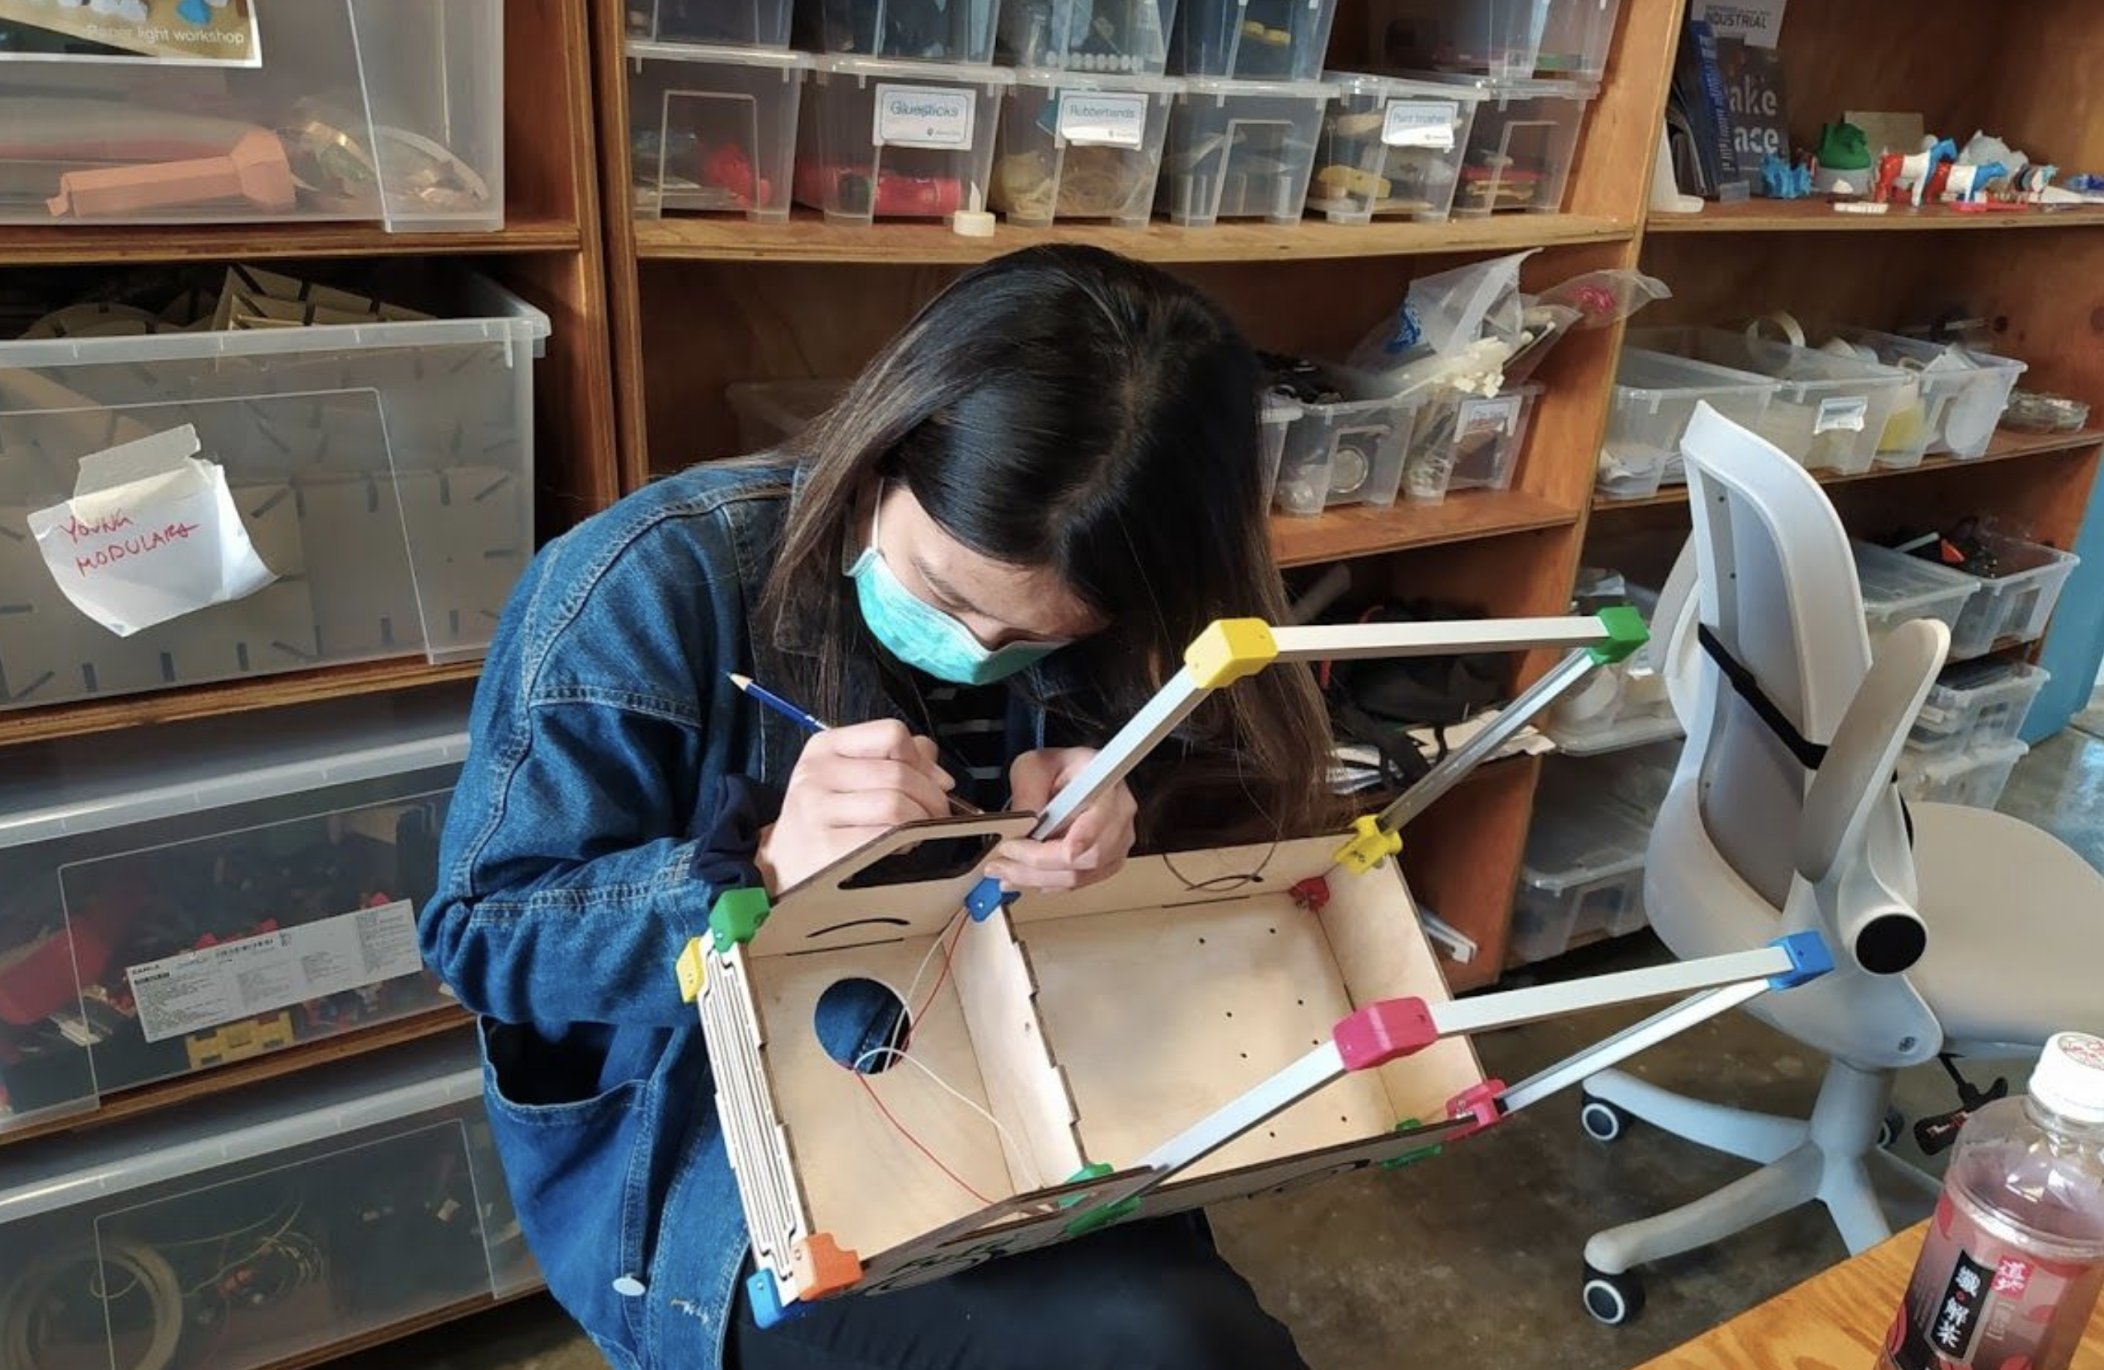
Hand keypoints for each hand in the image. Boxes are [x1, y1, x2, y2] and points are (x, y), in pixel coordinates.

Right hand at [755, 720, 953, 893]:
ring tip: (911, 832)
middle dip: (931, 797)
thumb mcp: (850, 777)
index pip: (891, 734)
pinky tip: (896, 848)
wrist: (787, 865)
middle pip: (899, 772)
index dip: (921, 759)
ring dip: (918, 822)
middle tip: (934, 815)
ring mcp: (817, 808)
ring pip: (895, 804)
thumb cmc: (826, 820)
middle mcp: (817, 772)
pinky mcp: (826, 846)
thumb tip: (938, 773)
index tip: (932, 780)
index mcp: (826, 746)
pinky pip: (885, 837)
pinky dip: (903, 843)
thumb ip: (897, 761)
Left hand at [985, 748, 1137, 893]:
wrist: (1076, 774)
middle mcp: (1119, 819)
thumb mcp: (1035, 766)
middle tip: (1002, 864)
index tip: (1025, 849)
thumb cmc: (1062, 767)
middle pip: (1083, 861)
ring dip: (1036, 880)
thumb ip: (1027, 794)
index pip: (1089, 832)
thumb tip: (1018, 830)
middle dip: (1036, 869)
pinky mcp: (1107, 861)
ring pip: (1078, 877)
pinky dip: (1047, 883)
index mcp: (1107, 790)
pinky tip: (1024, 877)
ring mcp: (1117, 843)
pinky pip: (1077, 882)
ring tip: (1006, 873)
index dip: (1057, 848)